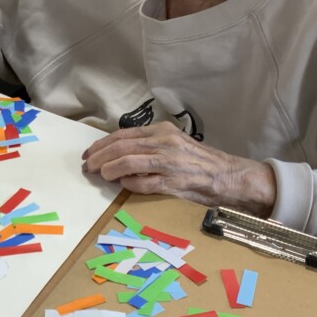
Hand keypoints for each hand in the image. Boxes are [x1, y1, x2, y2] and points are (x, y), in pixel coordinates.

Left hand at [82, 122, 277, 214]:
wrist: (228, 175)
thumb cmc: (198, 162)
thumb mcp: (173, 144)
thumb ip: (149, 146)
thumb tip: (118, 154)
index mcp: (162, 131)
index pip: (123, 135)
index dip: (102, 145)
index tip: (90, 154)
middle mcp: (164, 142)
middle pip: (121, 147)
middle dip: (100, 158)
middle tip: (88, 166)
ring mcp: (169, 162)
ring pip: (128, 162)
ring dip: (109, 170)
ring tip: (100, 176)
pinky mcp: (174, 181)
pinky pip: (144, 183)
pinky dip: (129, 184)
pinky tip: (122, 185)